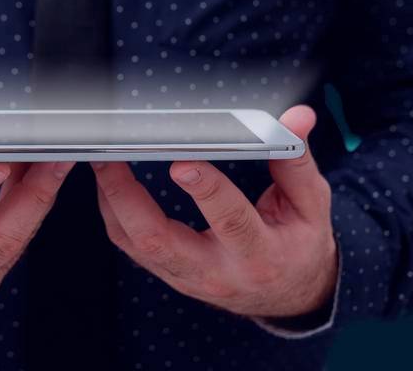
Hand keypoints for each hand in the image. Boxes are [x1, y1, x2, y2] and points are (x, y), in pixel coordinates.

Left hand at [92, 105, 337, 318]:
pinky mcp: (167, 272)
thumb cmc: (298, 244)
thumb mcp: (310, 206)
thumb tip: (298, 117)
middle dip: (127, 196)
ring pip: (135, 243)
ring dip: (112, 200)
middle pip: (159, 240)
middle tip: (110, 156)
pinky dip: (114, 211)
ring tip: (101, 159)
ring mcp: (185, 276)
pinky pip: (129, 244)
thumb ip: (296, 160)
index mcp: (259, 255)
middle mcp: (216, 271)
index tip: (182, 161)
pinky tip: (108, 181)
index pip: (231, 222)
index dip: (206, 190)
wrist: (289, 295)